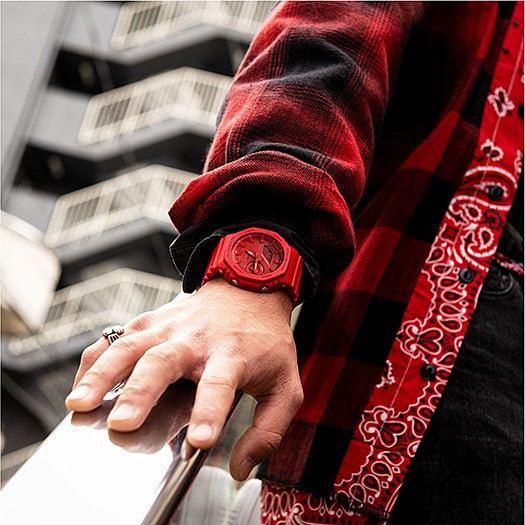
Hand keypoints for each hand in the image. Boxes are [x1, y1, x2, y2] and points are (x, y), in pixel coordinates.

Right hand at [65, 278, 302, 480]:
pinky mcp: (151, 321)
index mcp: (232, 355)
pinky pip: (117, 336)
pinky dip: (95, 357)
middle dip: (141, 392)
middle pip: (164, 362)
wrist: (250, 288)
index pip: (220, 385)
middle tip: (123, 423)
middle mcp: (197, 339)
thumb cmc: (266, 341)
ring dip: (102, 374)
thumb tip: (239, 467)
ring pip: (131, 346)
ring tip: (79, 404)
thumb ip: (269, 429)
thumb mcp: (286, 384)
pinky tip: (81, 382)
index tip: (200, 441)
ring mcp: (169, 327)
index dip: (209, 412)